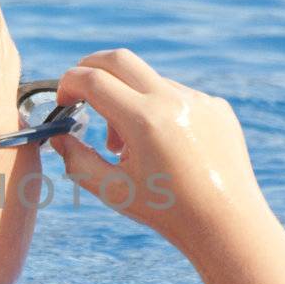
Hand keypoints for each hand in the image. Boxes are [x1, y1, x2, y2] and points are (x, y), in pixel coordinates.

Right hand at [53, 48, 267, 256]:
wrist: (227, 225)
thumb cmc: (166, 212)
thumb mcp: (111, 190)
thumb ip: (76, 160)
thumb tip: (58, 135)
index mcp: (144, 121)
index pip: (92, 80)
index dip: (68, 85)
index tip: (62, 101)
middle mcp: (173, 101)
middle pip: (118, 58)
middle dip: (91, 68)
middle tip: (80, 92)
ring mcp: (200, 100)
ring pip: (149, 80)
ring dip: (128, 100)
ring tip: (127, 146)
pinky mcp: (217, 107)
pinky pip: (177, 95)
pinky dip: (158, 111)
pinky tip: (164, 148)